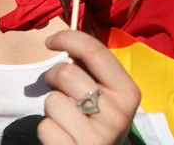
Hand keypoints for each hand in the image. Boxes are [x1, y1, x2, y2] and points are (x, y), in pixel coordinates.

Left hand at [39, 30, 139, 144]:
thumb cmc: (98, 120)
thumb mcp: (106, 95)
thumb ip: (91, 70)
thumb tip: (63, 40)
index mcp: (128, 92)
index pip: (95, 51)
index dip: (67, 38)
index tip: (50, 40)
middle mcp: (118, 115)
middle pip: (66, 74)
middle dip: (53, 76)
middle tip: (58, 87)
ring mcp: (98, 138)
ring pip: (52, 101)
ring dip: (51, 107)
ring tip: (65, 117)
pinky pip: (45, 127)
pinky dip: (48, 129)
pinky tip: (63, 136)